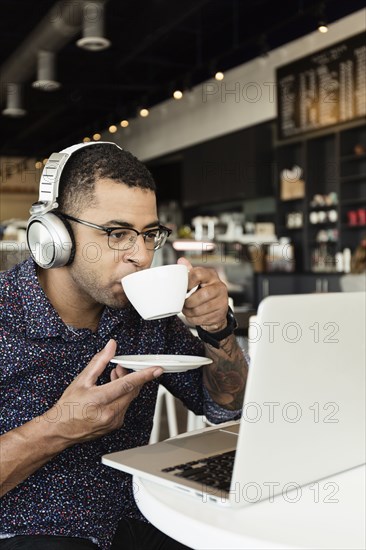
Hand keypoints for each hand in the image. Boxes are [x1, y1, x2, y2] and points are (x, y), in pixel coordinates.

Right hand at [44, 340, 162, 444]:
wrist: (60, 429)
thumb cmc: (68, 405)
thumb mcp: (82, 379)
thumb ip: (100, 361)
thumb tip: (111, 347)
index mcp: (99, 400)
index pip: (127, 385)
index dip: (144, 375)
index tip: (156, 370)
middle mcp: (109, 413)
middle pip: (131, 390)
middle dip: (131, 376)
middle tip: (121, 368)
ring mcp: (113, 421)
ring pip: (130, 398)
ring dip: (126, 386)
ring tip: (114, 377)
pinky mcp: (115, 425)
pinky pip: (125, 406)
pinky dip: (123, 396)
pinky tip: (113, 391)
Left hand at [178, 257, 228, 331]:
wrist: (217, 308)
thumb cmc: (205, 292)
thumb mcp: (198, 279)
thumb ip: (190, 271)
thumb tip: (181, 260)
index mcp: (211, 275)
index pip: (198, 274)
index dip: (188, 283)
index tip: (183, 289)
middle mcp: (219, 287)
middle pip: (202, 295)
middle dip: (189, 301)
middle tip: (184, 303)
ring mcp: (222, 301)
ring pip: (200, 309)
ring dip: (189, 311)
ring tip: (186, 309)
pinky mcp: (220, 313)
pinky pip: (202, 319)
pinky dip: (193, 319)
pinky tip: (193, 315)